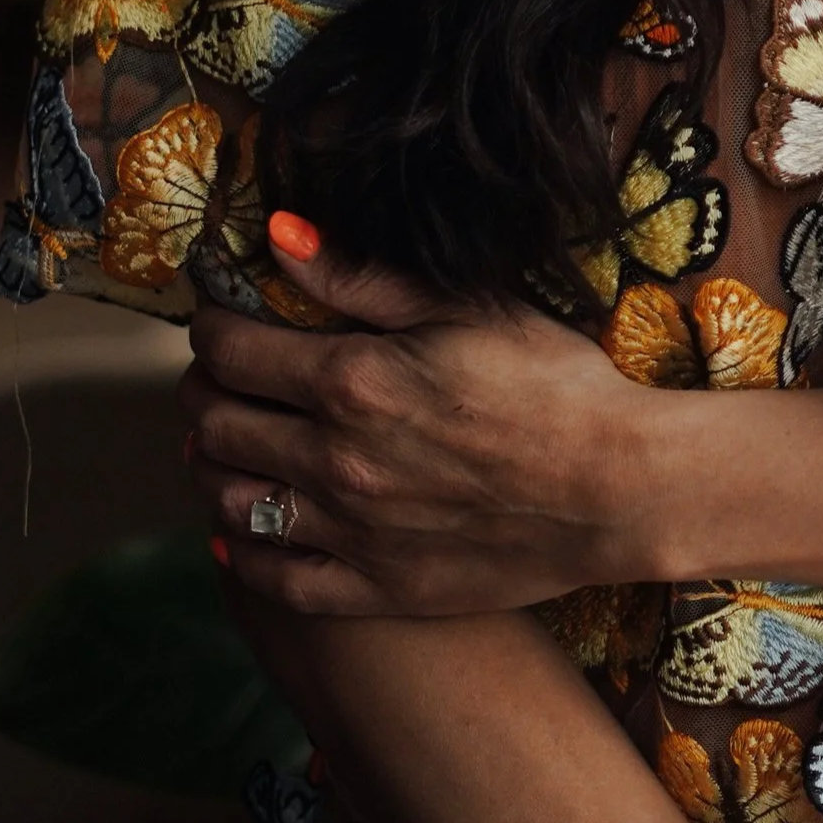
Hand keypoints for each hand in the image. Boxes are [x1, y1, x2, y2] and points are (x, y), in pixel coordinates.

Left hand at [181, 223, 657, 618]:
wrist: (616, 486)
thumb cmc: (552, 381)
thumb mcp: (467, 305)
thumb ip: (362, 276)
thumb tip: (276, 235)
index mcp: (350, 380)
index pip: (232, 350)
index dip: (213, 327)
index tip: (222, 317)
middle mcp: (332, 460)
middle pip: (218, 425)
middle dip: (206, 391)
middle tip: (222, 376)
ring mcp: (349, 532)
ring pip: (231, 503)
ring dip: (215, 468)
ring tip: (230, 445)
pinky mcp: (375, 587)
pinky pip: (277, 578)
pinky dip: (244, 554)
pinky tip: (242, 533)